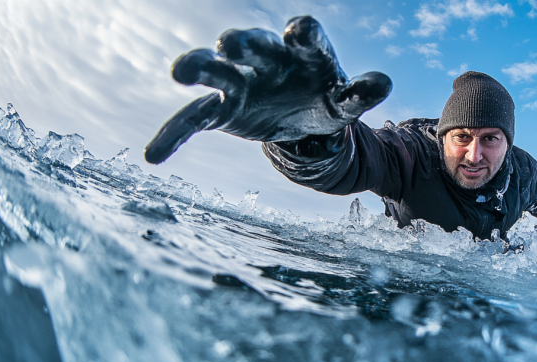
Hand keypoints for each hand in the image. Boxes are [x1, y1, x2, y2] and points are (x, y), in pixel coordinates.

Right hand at [144, 16, 391, 163]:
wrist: (300, 117)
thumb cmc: (324, 98)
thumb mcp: (344, 101)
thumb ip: (360, 93)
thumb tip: (384, 82)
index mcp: (304, 54)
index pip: (305, 37)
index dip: (303, 34)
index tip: (299, 31)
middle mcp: (267, 60)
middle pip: (254, 46)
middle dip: (242, 43)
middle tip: (228, 42)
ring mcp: (240, 82)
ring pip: (216, 71)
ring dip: (199, 67)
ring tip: (180, 71)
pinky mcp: (220, 110)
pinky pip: (193, 120)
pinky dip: (173, 136)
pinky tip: (153, 156)